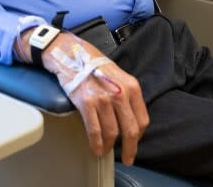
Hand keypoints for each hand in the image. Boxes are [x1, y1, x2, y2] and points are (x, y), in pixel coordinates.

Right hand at [39, 33, 148, 164]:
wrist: (69, 54)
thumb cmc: (91, 64)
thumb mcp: (116, 76)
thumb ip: (125, 95)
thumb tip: (127, 118)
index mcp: (131, 86)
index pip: (142, 120)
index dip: (138, 137)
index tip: (134, 144)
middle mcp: (120, 93)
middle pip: (131, 130)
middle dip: (130, 149)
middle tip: (127, 158)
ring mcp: (104, 98)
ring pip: (112, 133)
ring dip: (108, 147)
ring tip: (104, 150)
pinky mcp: (87, 102)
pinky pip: (95, 131)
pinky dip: (96, 144)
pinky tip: (95, 148)